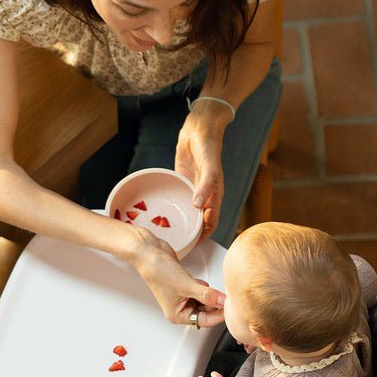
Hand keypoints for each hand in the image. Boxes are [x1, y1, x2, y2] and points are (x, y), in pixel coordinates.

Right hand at [131, 227, 225, 327]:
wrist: (149, 253)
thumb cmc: (158, 271)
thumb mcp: (187, 285)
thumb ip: (207, 295)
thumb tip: (223, 302)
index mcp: (177, 315)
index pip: (204, 320)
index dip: (219, 314)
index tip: (231, 307)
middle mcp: (180, 308)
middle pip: (206, 311)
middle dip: (215, 303)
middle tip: (225, 295)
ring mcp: (182, 297)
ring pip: (204, 300)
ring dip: (209, 294)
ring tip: (206, 286)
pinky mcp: (185, 286)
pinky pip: (201, 290)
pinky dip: (203, 286)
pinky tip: (197, 280)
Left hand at [175, 110, 224, 240]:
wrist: (199, 129)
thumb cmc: (208, 148)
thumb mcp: (209, 167)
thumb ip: (206, 186)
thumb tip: (199, 206)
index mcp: (214, 196)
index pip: (210, 223)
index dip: (203, 237)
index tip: (192, 247)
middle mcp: (205, 196)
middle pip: (199, 221)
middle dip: (191, 233)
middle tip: (177, 244)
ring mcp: (194, 190)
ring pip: (189, 211)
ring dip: (182, 221)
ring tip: (168, 233)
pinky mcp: (183, 182)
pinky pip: (179, 198)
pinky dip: (174, 206)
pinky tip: (162, 212)